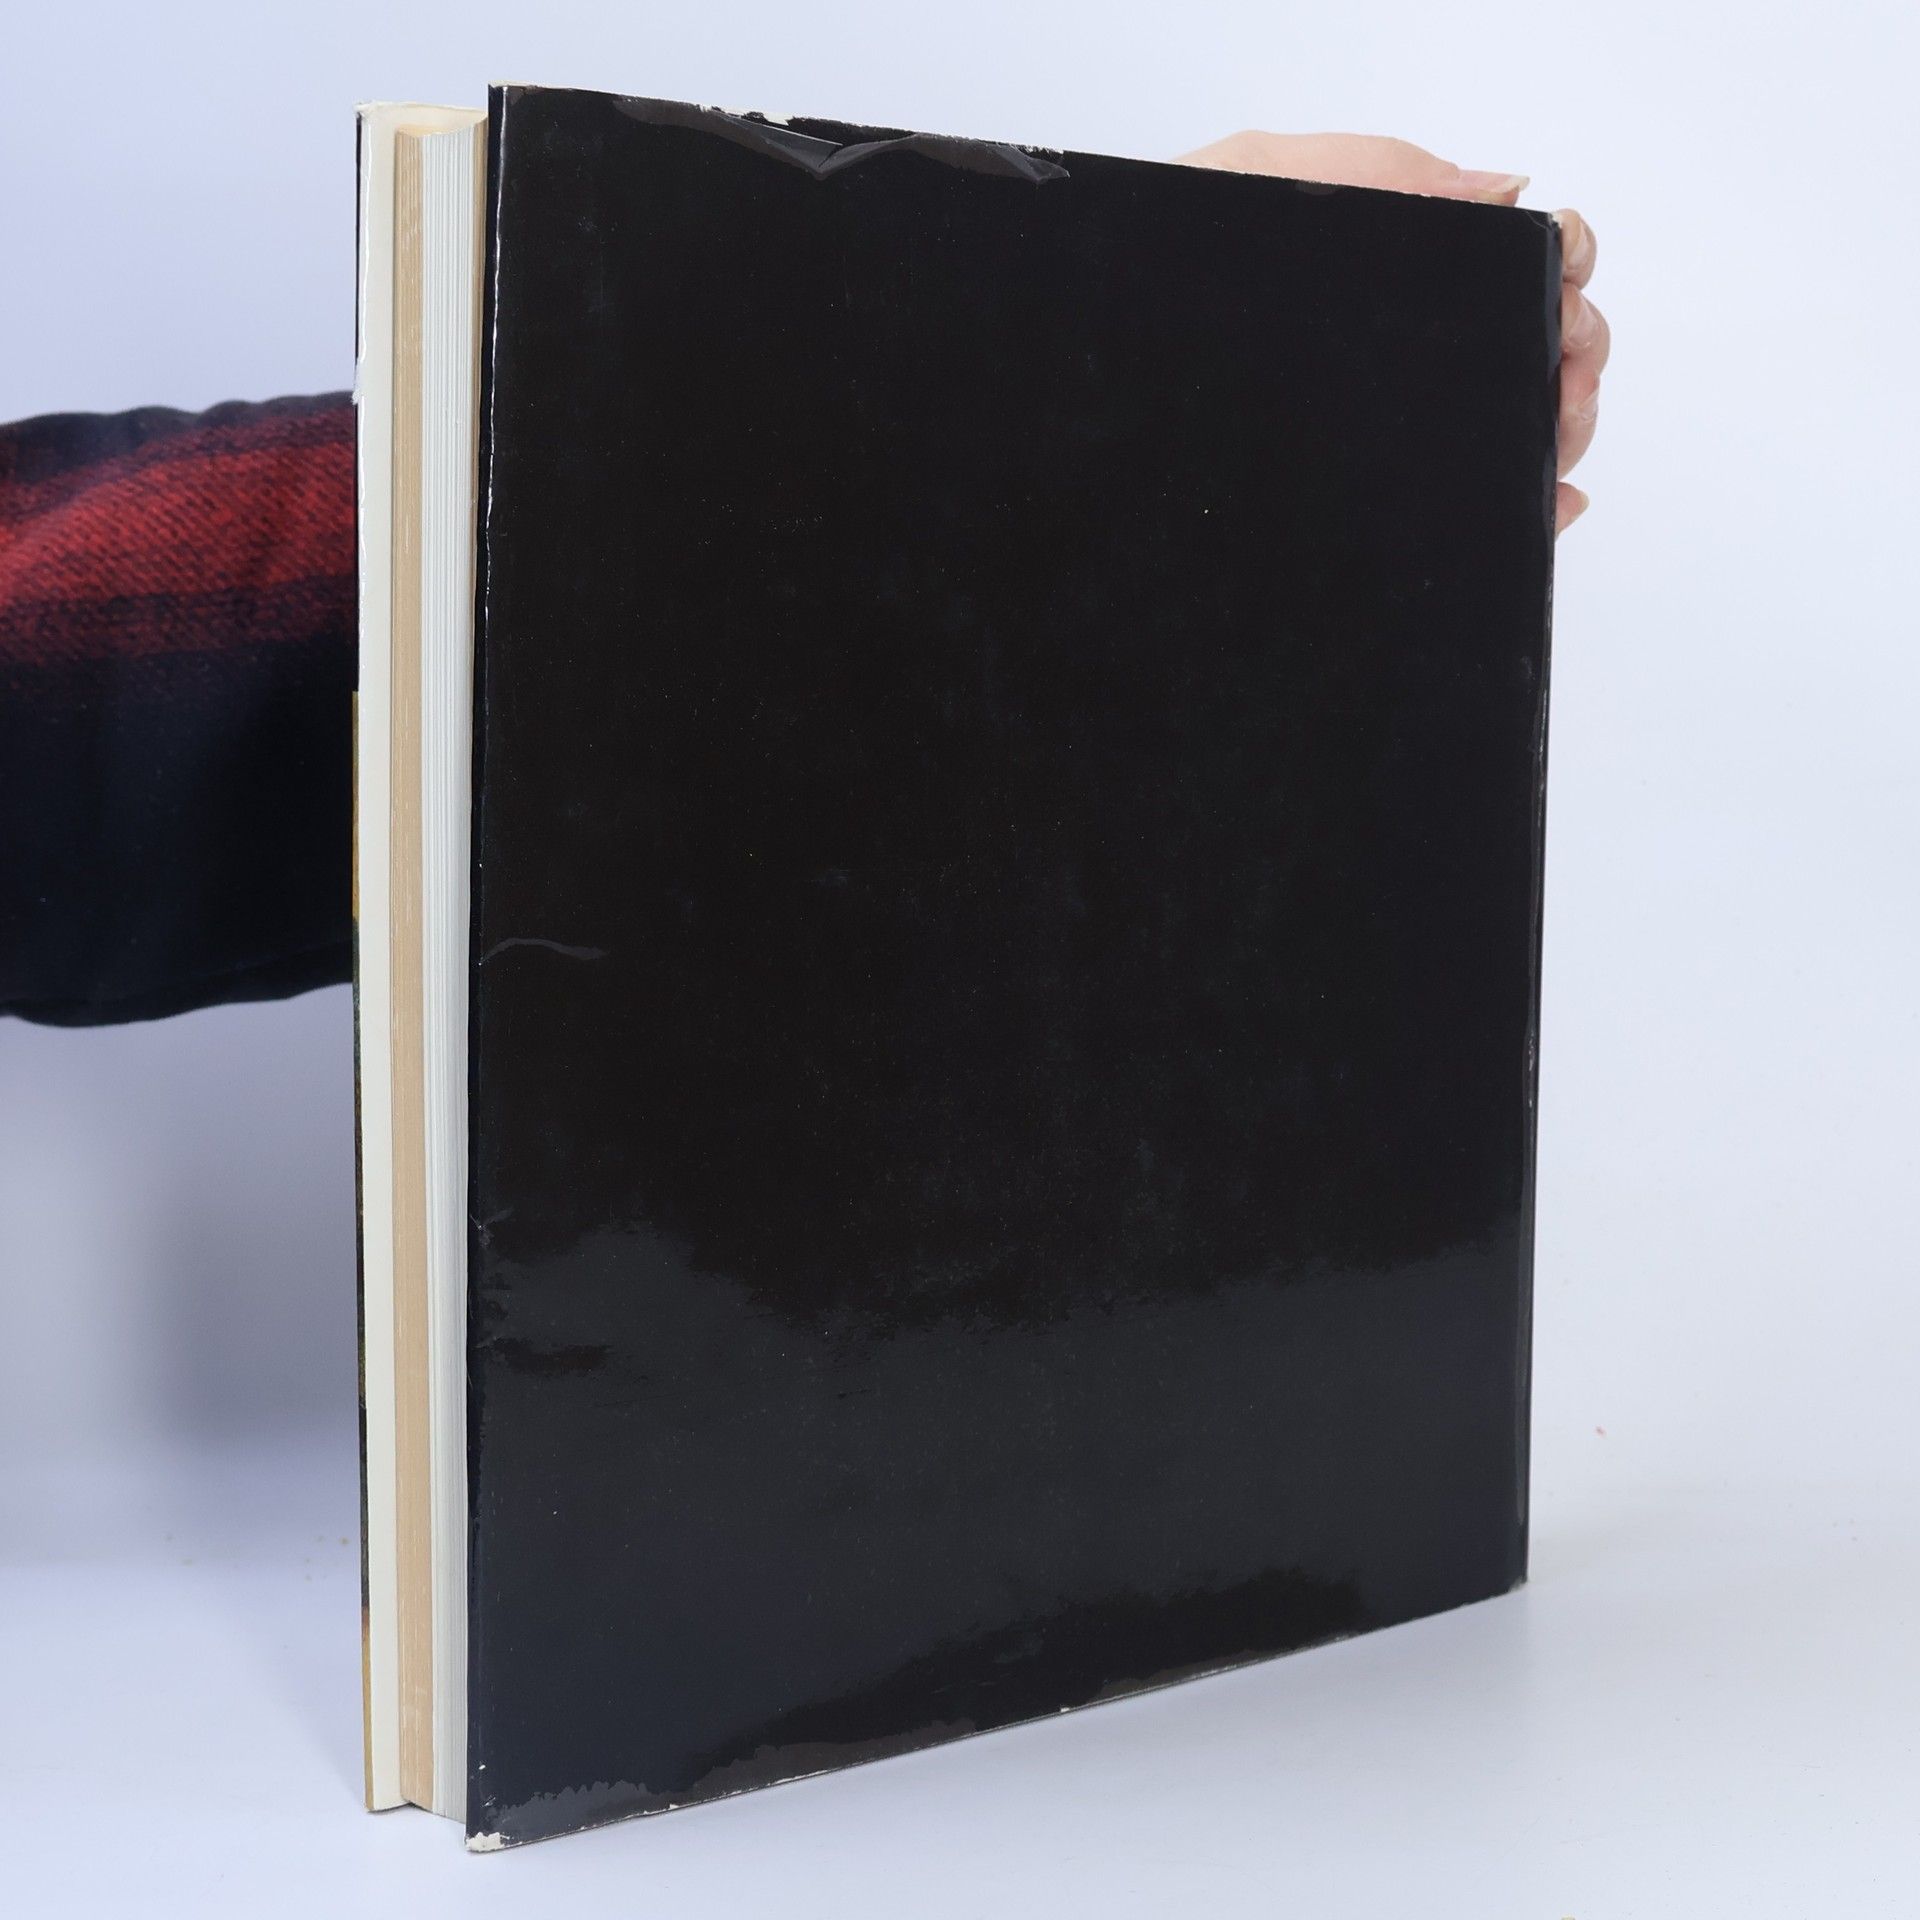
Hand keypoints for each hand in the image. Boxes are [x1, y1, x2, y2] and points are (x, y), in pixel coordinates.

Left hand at [1179, 133, 1604, 532]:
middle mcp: (1394, 350)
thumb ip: (1375, 171)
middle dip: (1576, 357)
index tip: (1565, 290)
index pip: (1511, 259)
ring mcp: (1384, 428)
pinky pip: (1471, 506)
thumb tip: (1504, 188)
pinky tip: (1549, 499)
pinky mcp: (1362, 500)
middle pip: (1535, 345)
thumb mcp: (1249, 183)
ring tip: (1553, 439)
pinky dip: (1531, 504)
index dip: (1561, 267)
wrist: (1072, 373)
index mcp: (1387, 266)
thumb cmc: (1142, 276)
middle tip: (1564, 382)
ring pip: (1517, 426)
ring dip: (1561, 429)